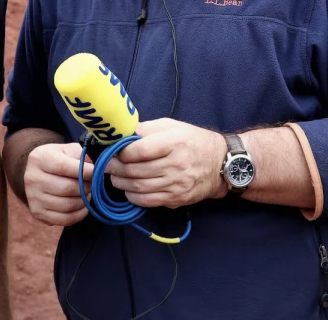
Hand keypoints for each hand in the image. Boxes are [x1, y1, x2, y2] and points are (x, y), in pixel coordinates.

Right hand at [23, 142, 93, 226]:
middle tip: (93, 184)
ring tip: (88, 193)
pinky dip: (79, 214)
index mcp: (39, 158)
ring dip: (84, 201)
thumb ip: (83, 156)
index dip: (84, 171)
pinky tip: (83, 206)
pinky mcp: (37, 213)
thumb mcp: (69, 150)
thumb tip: (101, 167)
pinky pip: (64, 219)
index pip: (64, 167)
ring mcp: (33, 198)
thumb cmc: (58, 159)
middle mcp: (32, 178)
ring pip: (67, 205)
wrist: (39, 172)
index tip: (97, 172)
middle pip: (67, 188)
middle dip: (86, 187)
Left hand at [107, 118, 227, 208]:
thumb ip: (147, 129)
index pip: (140, 150)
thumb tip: (123, 134)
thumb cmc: (193, 140)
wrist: (221, 164)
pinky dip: (133, 197)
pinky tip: (128, 189)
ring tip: (114, 176)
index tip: (113, 151)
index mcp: (174, 142)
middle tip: (106, 165)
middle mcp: (176, 165)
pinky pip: (148, 201)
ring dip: (120, 183)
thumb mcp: (172, 125)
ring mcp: (177, 184)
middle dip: (115, 168)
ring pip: (139, 187)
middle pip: (136, 170)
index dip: (121, 152)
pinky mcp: (177, 198)